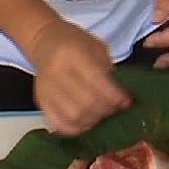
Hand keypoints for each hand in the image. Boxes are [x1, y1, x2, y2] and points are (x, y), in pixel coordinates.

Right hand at [28, 19, 130, 135]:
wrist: (46, 40)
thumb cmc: (77, 42)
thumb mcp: (97, 48)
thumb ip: (109, 72)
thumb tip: (122, 100)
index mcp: (74, 54)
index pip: (98, 83)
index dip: (116, 97)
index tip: (127, 101)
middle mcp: (57, 72)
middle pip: (87, 103)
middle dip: (107, 110)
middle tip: (116, 109)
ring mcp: (46, 89)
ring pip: (74, 117)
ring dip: (93, 121)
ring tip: (102, 115)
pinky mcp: (40, 101)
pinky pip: (59, 124)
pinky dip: (76, 128)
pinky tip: (86, 122)